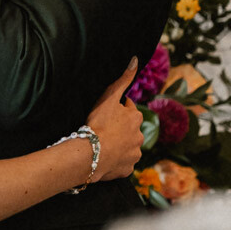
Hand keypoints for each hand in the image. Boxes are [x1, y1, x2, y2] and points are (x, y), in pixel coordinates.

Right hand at [85, 58, 142, 181]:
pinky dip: (116, 161)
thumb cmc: (99, 124)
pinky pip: (122, 163)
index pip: (129, 109)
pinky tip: (105, 157)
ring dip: (119, 145)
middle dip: (120, 128)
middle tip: (103, 128)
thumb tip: (135, 59)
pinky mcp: (127, 169)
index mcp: (136, 119)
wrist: (91, 154)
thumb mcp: (109, 98)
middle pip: (130, 129)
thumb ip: (123, 79)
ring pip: (128, 147)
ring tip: (104, 144)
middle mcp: (139, 136)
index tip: (107, 112)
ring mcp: (134, 154)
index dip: (118, 110)